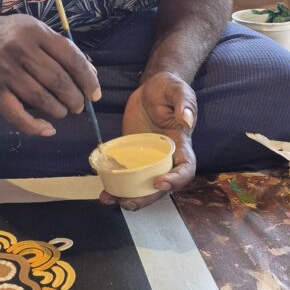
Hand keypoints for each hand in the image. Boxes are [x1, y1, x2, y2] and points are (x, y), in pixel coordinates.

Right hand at [0, 13, 99, 136]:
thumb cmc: (7, 34)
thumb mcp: (34, 30)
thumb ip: (60, 48)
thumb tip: (90, 73)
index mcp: (36, 32)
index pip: (70, 57)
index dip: (87, 79)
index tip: (95, 94)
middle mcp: (21, 50)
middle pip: (57, 80)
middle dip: (74, 98)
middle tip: (78, 106)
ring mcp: (6, 70)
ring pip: (40, 98)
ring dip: (57, 110)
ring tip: (62, 112)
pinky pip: (16, 114)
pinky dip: (34, 126)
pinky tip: (47, 130)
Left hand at [99, 70, 196, 209]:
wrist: (151, 87)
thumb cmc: (169, 88)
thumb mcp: (178, 90)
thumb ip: (184, 103)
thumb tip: (186, 120)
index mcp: (181, 145)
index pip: (185, 169)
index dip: (176, 180)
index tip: (159, 182)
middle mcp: (166, 157)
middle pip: (161, 186)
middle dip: (147, 198)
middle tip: (128, 202)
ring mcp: (148, 158)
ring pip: (142, 185)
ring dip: (128, 197)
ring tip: (110, 199)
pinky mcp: (132, 155)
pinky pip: (126, 174)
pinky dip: (115, 185)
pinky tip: (103, 190)